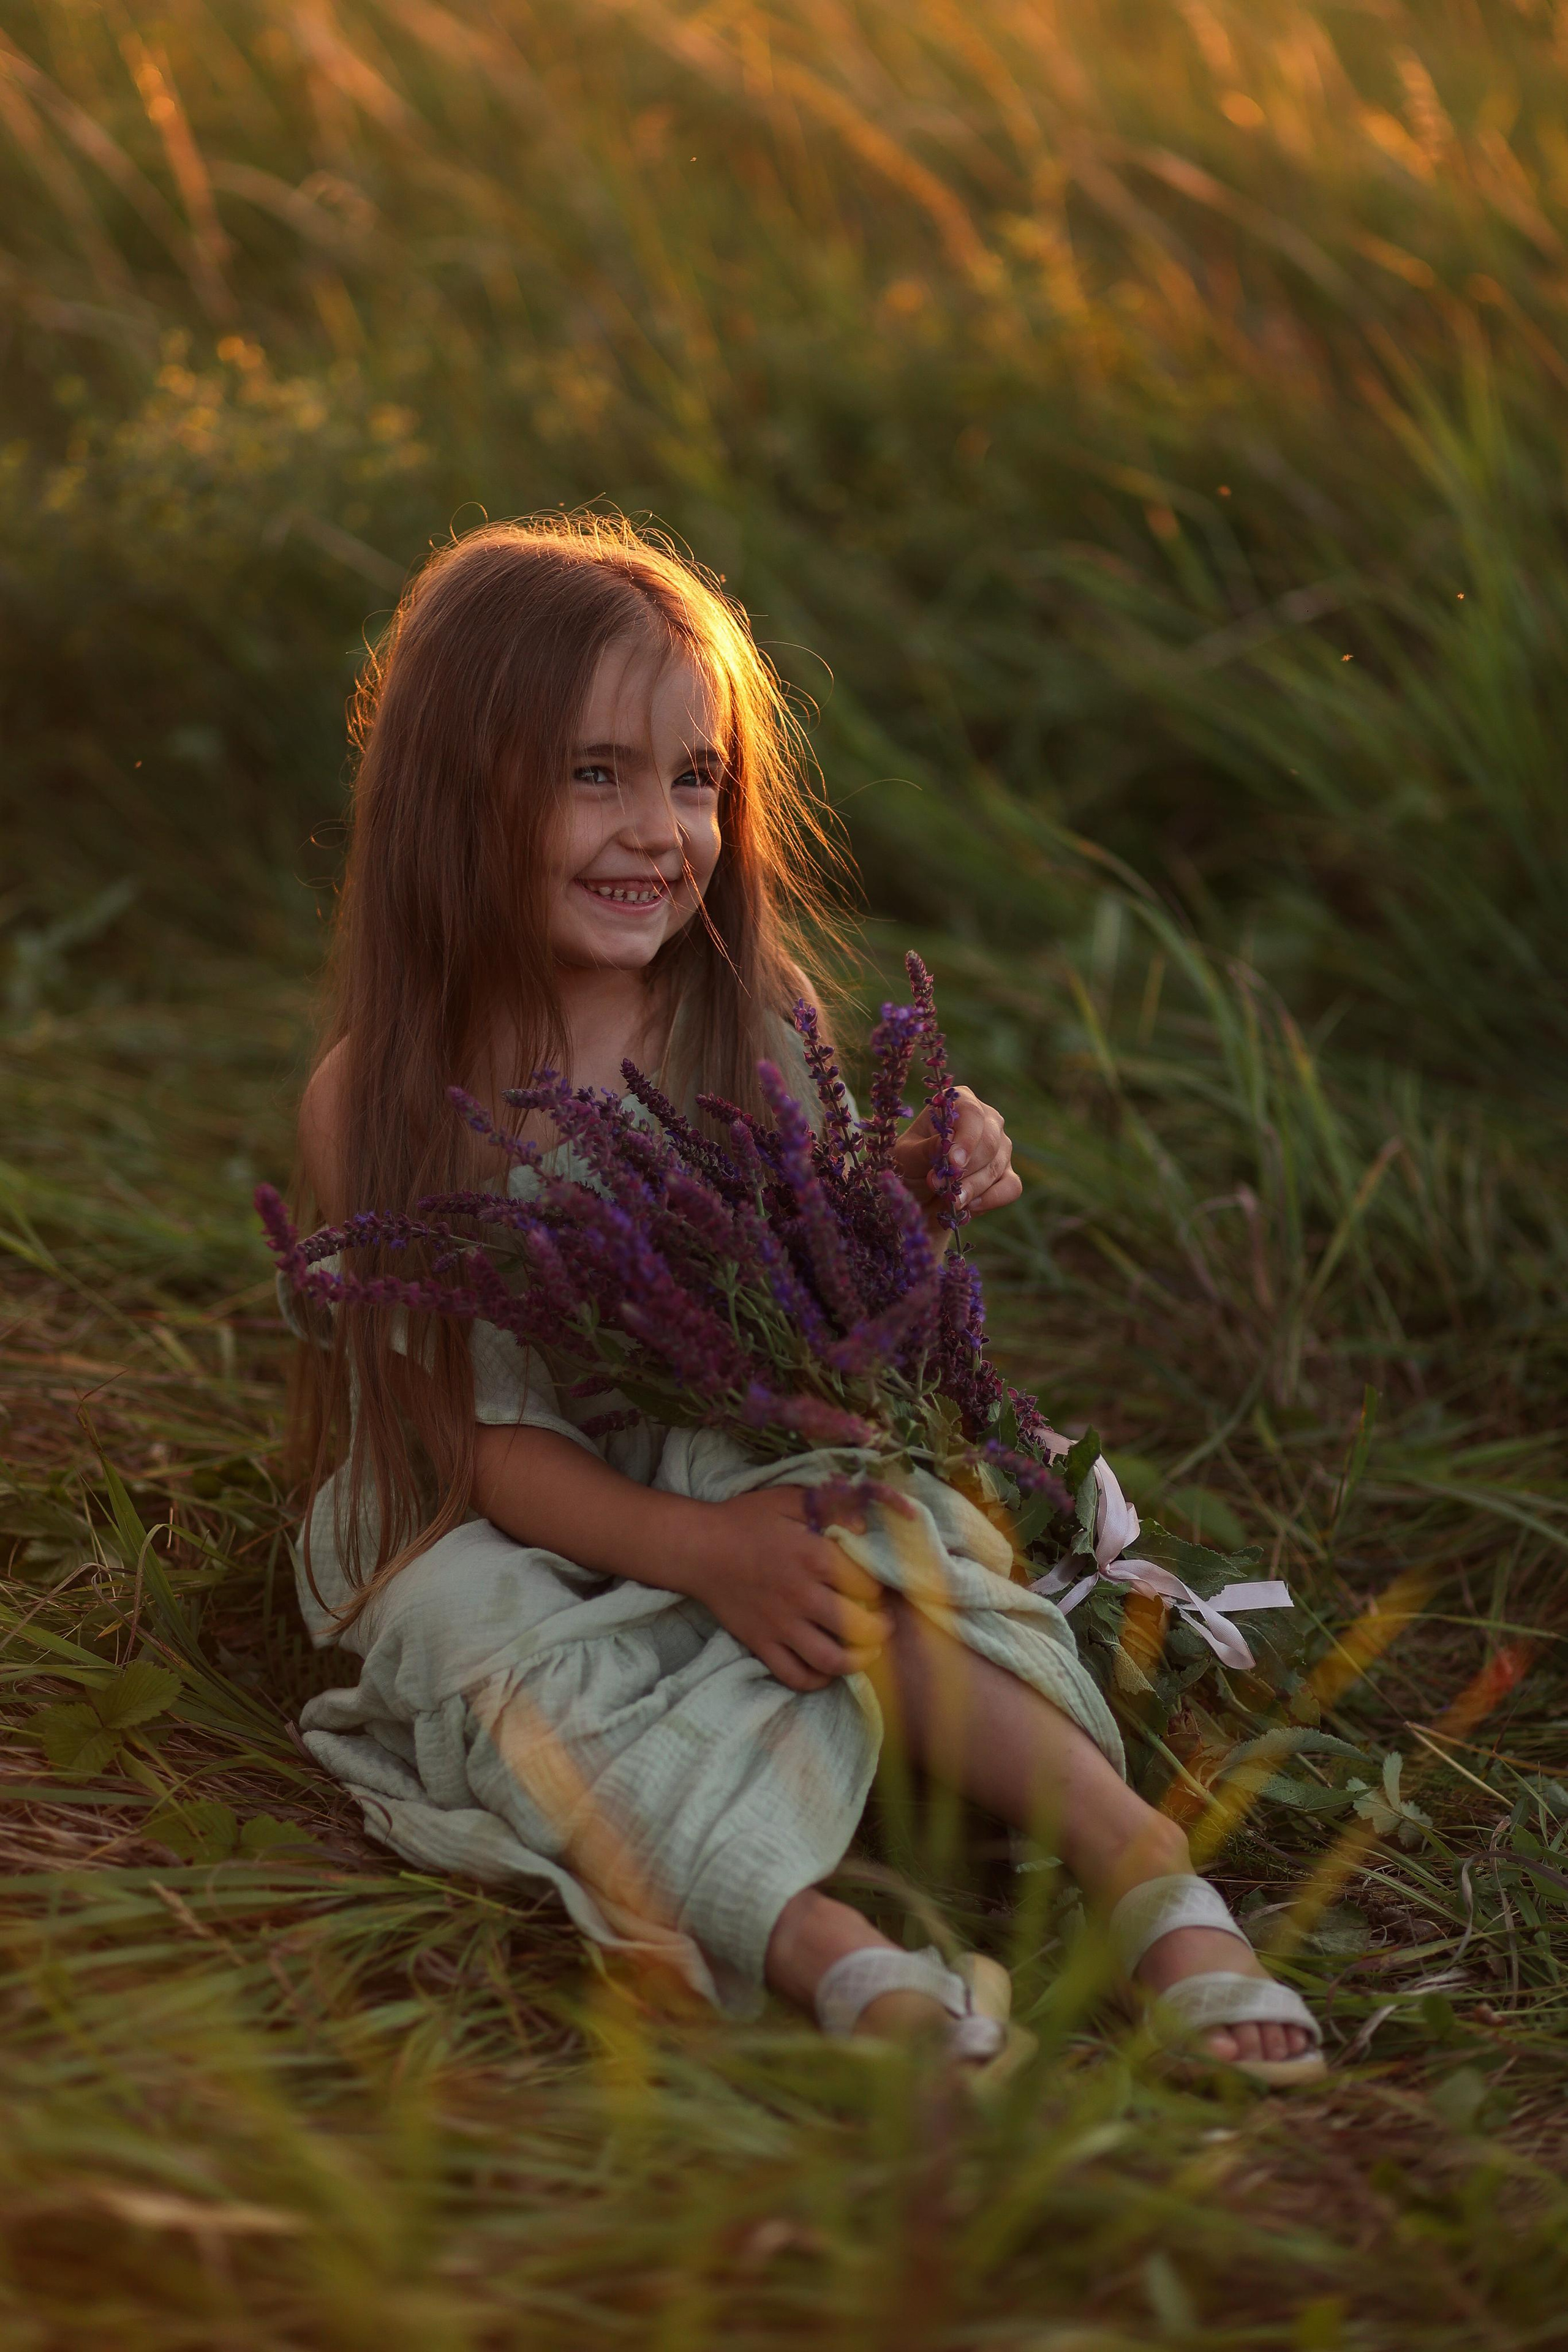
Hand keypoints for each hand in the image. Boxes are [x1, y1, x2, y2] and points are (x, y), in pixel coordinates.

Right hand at [679, 1487, 893, 1692]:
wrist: (697, 1548)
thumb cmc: (745, 1521)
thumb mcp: (790, 1500)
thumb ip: (831, 1507)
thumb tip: (865, 1526)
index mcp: (813, 1557)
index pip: (867, 1584)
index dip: (883, 1590)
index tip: (883, 1590)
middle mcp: (801, 1595)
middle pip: (857, 1628)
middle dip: (881, 1631)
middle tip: (884, 1625)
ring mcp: (780, 1624)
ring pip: (830, 1659)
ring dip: (857, 1662)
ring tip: (866, 1654)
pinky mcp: (760, 1644)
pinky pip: (793, 1675)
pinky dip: (816, 1680)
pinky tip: (826, 1670)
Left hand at [892, 1085, 1021, 1223]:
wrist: (918, 1198)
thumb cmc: (909, 1167)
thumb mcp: (906, 1157)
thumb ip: (925, 1149)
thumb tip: (945, 1145)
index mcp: (959, 1104)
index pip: (971, 1114)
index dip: (966, 1139)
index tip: (954, 1163)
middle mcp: (986, 1120)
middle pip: (990, 1141)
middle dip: (965, 1169)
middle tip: (939, 1186)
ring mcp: (1001, 1147)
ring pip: (997, 1166)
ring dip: (972, 1187)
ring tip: (949, 1200)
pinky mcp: (1007, 1174)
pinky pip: (1011, 1187)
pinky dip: (990, 1199)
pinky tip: (969, 1205)